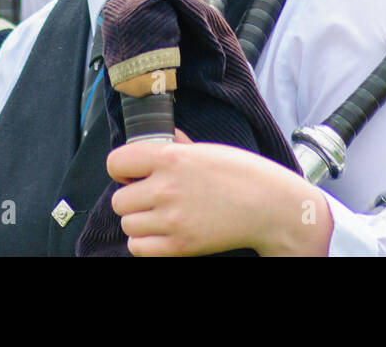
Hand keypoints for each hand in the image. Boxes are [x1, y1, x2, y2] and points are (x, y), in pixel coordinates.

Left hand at [107, 130, 333, 256]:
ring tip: (159, 216)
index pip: (116, 163)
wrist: (269, 206)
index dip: (121, 169)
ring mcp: (172, 219)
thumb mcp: (207, 150)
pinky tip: (161, 232)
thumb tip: (162, 137)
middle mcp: (166, 187)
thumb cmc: (242, 173)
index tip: (131, 174)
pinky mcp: (179, 246)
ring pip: (127, 224)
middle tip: (151, 197)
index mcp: (171, 157)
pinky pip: (138, 247)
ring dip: (139, 221)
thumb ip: (177, 145)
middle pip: (119, 199)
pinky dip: (145, 242)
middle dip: (132, 198)